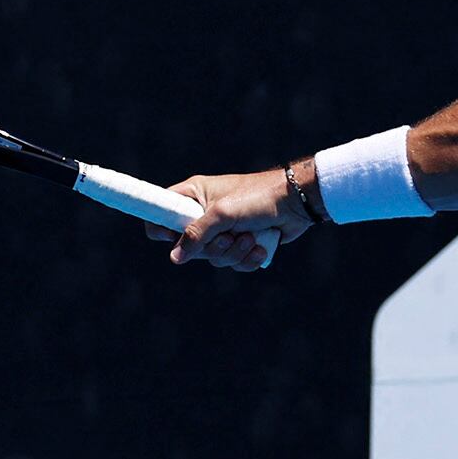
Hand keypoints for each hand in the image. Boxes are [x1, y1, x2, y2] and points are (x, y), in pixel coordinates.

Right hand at [158, 167, 309, 272]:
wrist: (295, 203)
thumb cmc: (256, 198)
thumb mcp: (222, 214)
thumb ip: (196, 235)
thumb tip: (175, 257)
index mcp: (193, 195)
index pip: (161, 212)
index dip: (161, 228)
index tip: (171, 238)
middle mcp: (204, 212)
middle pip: (190, 246)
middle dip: (213, 248)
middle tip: (228, 237)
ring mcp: (223, 229)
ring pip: (214, 258)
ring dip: (234, 253)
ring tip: (250, 238)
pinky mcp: (240, 242)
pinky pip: (233, 263)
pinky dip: (247, 259)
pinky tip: (259, 247)